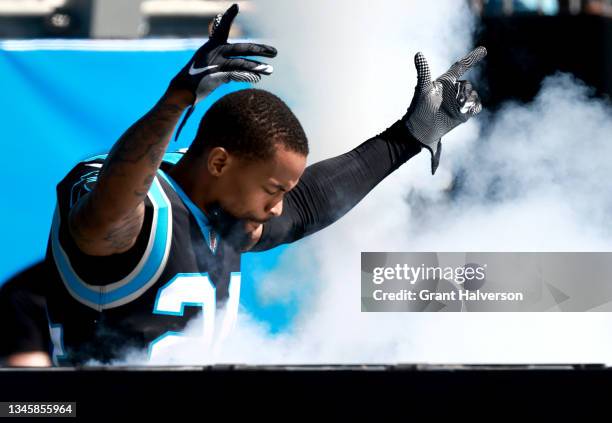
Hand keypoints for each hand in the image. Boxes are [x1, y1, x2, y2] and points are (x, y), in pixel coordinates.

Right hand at [169, 3, 276, 104]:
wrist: (181, 90)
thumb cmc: (196, 77)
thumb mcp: (209, 63)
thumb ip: (224, 59)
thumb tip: (245, 66)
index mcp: (211, 45)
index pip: (221, 28)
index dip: (228, 17)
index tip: (236, 6)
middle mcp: (213, 52)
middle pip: (241, 48)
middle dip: (259, 49)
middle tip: (275, 52)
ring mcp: (214, 64)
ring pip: (240, 62)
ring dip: (257, 66)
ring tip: (270, 70)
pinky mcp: (214, 77)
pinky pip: (235, 74)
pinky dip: (246, 76)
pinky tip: (256, 78)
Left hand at [404, 46, 486, 173]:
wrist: (422, 129)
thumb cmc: (420, 108)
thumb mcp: (423, 89)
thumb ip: (423, 71)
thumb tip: (418, 53)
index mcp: (445, 81)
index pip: (461, 66)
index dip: (472, 58)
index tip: (483, 49)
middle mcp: (454, 89)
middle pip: (468, 84)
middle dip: (464, 93)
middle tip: (455, 102)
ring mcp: (460, 101)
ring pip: (473, 95)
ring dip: (468, 102)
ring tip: (457, 109)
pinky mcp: (464, 113)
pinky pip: (477, 105)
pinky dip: (474, 107)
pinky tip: (466, 112)